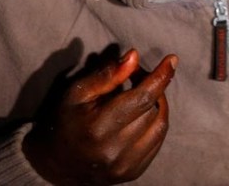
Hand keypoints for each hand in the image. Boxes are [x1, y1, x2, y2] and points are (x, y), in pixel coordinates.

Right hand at [23, 48, 177, 184]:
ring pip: (160, 125)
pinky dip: (156, 123)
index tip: (172, 59)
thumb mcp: (77, 92)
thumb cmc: (67, 121)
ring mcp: (125, 166)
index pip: (142, 98)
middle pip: (152, 109)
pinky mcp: (133, 173)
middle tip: (138, 76)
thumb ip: (107, 75)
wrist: (56, 164)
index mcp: (98, 128)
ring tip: (142, 94)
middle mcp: (114, 151)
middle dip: (152, 87)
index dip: (160, 77)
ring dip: (157, 105)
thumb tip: (134, 56)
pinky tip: (143, 115)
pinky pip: (158, 141)